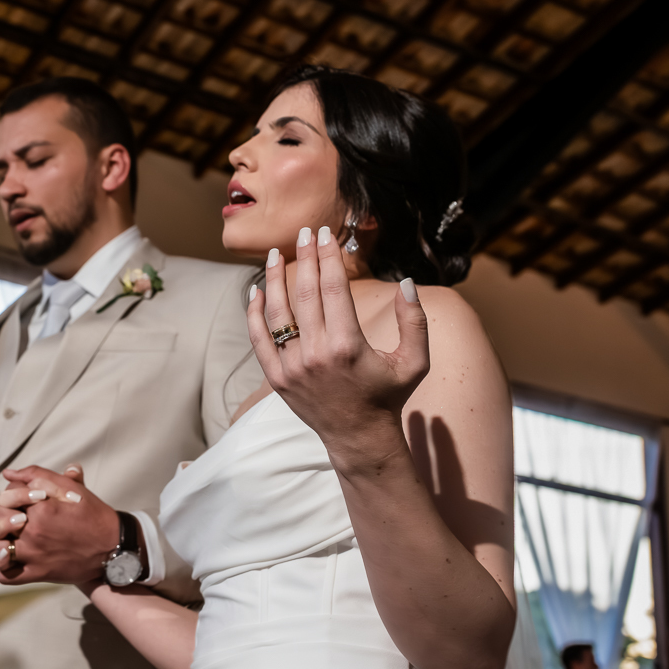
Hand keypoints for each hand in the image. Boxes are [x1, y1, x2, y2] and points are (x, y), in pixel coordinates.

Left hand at [0, 464, 119, 585]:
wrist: (112, 546)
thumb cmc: (92, 514)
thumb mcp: (70, 488)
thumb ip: (38, 475)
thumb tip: (8, 472)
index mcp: (39, 507)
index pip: (5, 496)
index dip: (9, 496)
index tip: (19, 501)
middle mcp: (32, 531)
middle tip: (11, 517)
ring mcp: (33, 554)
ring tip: (6, 539)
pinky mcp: (38, 573)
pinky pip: (6, 575)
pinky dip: (4, 568)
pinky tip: (12, 559)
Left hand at [247, 225, 429, 468]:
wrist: (358, 436)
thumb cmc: (388, 396)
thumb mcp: (415, 362)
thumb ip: (415, 321)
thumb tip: (407, 282)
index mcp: (348, 345)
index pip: (332, 287)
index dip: (328, 256)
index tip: (326, 234)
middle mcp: (316, 353)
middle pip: (304, 292)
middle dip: (303, 257)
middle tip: (304, 232)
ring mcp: (292, 366)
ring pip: (278, 312)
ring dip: (274, 278)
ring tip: (274, 253)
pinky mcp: (277, 378)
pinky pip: (259, 339)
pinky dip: (253, 314)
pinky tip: (255, 291)